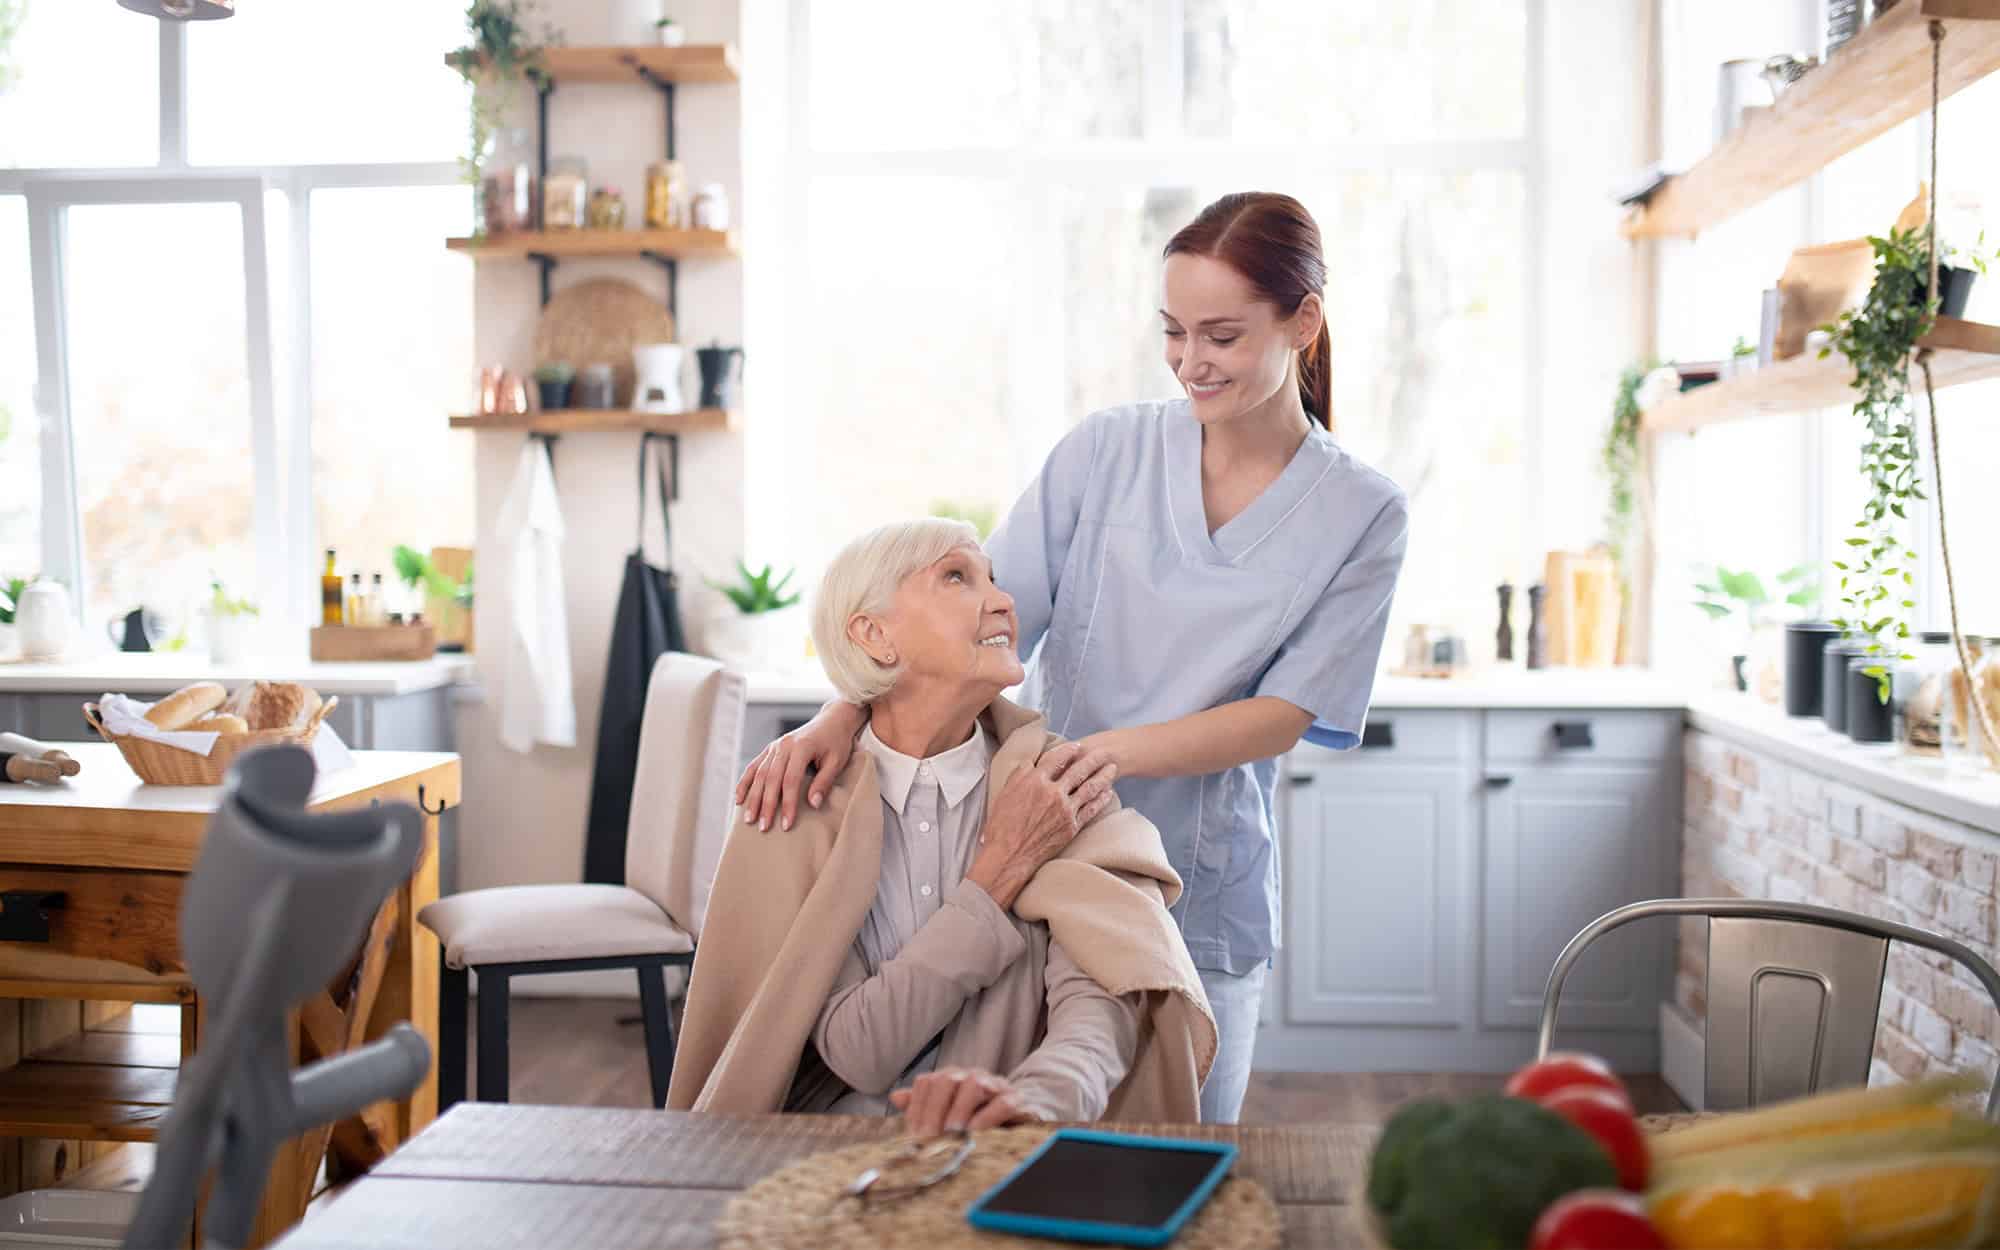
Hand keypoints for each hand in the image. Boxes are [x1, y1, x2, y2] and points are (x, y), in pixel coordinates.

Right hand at [734, 701, 866, 830]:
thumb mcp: (836, 761)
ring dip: (753, 798)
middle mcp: (784, 745)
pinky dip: (745, 782)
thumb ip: (824, 782)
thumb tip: (813, 805)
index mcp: (801, 747)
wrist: (832, 720)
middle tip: (764, 827)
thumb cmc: (837, 742)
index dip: (788, 804)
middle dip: (767, 805)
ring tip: (749, 819)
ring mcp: (774, 746)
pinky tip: (739, 798)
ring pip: (759, 774)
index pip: (791, 781)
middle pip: (771, 779)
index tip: (786, 825)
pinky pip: (754, 766)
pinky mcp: (770, 748)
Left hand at [890, 1068, 1033, 1133]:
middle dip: (934, 1109)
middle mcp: (970, 1076)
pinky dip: (989, 1116)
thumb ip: (922, 1107)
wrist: (1022, 1117)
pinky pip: (1003, 1102)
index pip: (927, 1082)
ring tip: (952, 1133)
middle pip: (947, 1080)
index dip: (917, 1107)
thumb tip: (896, 1097)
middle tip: (929, 1137)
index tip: (912, 1134)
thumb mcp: (946, 1115)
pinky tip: (978, 1133)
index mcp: (951, 1079)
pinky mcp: (1017, 1099)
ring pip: (973, 1084)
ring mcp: (995, 1085)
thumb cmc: (977, 1119)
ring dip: (959, 1110)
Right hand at [965, 741, 1116, 909]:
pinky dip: (1101, 799)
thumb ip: (1020, 774)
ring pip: (1089, 788)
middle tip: (1103, 753)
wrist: (1010, 855)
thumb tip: (1032, 762)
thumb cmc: (1002, 826)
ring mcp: (1065, 809)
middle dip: (1093, 759)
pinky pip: (1091, 809)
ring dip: (1103, 776)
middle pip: (1078, 770)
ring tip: (1112, 768)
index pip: (1057, 759)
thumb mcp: (1005, 793)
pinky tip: (1108, 793)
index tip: (1077, 746)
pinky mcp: (1072, 826)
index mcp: (1035, 781)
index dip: (1069, 750)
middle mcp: (1053, 792)